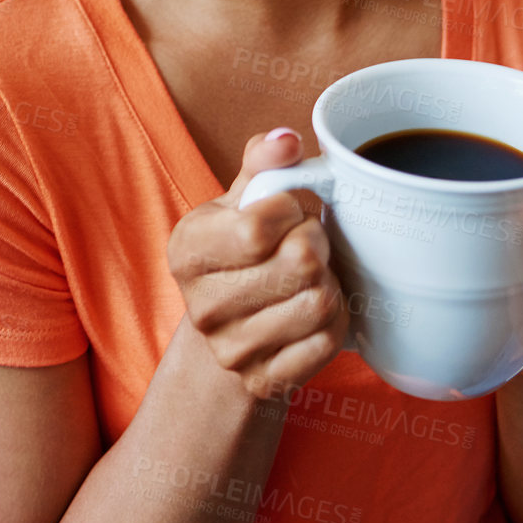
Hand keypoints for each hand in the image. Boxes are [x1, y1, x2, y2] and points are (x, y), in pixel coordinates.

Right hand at [167, 128, 349, 398]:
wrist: (233, 324)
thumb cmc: (244, 248)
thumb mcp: (244, 198)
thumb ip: (263, 163)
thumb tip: (286, 141)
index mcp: (187, 249)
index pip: (256, 227)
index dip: (290, 210)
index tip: (288, 211)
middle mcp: (200, 306)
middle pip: (298, 265)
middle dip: (316, 243)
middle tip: (309, 242)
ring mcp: (230, 351)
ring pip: (319, 303)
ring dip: (329, 282)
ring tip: (312, 276)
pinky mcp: (263, 381)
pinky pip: (327, 343)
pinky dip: (336, 321)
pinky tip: (315, 310)